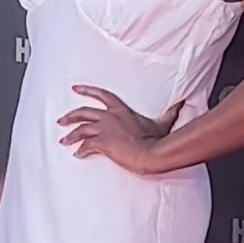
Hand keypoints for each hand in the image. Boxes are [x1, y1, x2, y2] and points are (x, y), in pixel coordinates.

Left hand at [57, 85, 183, 174]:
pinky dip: (80, 150)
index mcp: (121, 110)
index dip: (87, 90)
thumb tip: (182, 102)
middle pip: (83, 112)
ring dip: (70, 135)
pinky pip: (85, 146)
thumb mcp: (163, 123)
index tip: (75, 88)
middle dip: (70, 116)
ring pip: (80, 129)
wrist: (151, 153)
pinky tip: (77, 154)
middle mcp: (109, 117)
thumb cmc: (156, 140)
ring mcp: (104, 130)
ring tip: (63, 140)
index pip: (101, 95)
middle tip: (62, 120)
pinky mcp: (102, 143)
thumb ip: (170, 112)